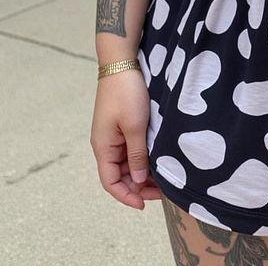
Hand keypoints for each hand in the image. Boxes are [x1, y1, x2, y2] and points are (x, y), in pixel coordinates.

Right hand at [90, 70, 162, 209]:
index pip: (110, 183)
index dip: (126, 196)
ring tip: (164, 176)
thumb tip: (139, 181)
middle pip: (120, 175)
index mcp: (103, 147)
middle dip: (139, 186)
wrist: (121, 62)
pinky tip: (158, 159)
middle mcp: (106, 144)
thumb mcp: (135, 126)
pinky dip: (143, 157)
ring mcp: (113, 134)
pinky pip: (130, 148)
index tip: (144, 204)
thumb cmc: (126, 93)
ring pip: (127, 163)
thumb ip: (137, 155)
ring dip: (142, 172)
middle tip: (163, 190)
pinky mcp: (122, 124)